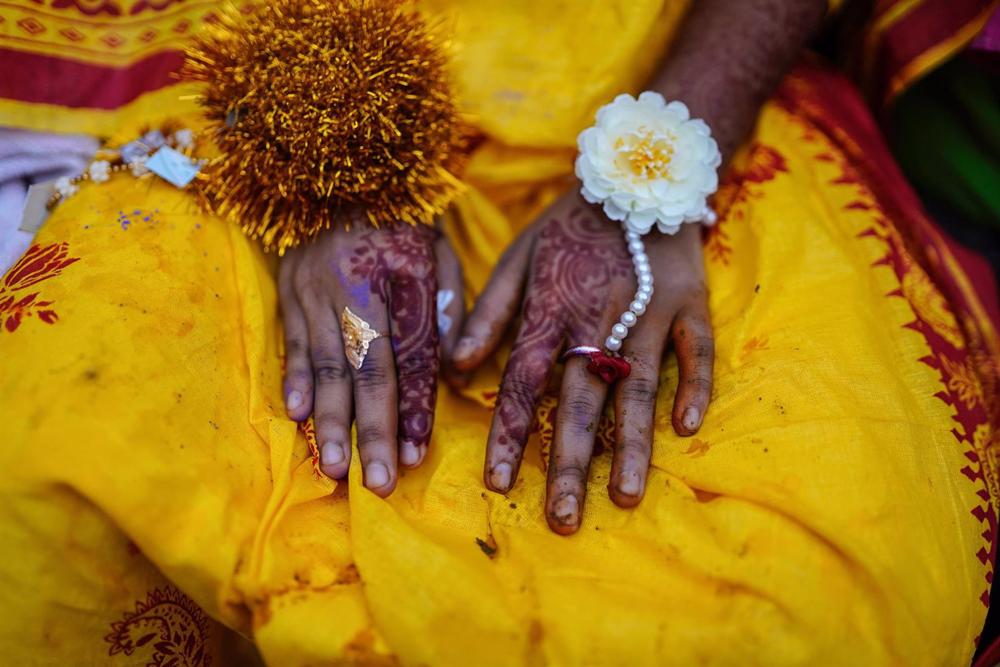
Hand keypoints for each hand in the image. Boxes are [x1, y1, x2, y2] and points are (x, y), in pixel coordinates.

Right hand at [279, 221, 463, 494]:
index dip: (416, 407)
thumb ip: (449, 305)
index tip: (420, 454)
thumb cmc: (402, 217)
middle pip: (367, 372)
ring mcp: (315, 291)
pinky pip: (293, 344)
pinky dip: (296, 382)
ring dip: (330, 422)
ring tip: (334, 469)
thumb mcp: (439, 250)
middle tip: (380, 484)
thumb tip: (453, 367)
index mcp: (403, 276)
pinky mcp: (288, 291)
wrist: (339, 166)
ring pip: (326, 367)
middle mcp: (356, 289)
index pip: (411, 356)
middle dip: (374, 432)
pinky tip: (298, 418)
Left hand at [450, 192, 712, 533]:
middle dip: (569, 462)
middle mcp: (598, 319)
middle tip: (563, 519)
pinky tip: (685, 428)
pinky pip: (697, 351)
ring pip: (639, 386)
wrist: (634, 174)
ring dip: (631, 443)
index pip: (525, 383)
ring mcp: (649, 312)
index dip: (510, 434)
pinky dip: (694, 385)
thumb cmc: (568, 226)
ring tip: (625, 496)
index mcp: (552, 311)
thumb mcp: (517, 257)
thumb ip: (488, 312)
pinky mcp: (690, 304)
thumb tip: (456, 368)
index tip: (498, 485)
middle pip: (581, 400)